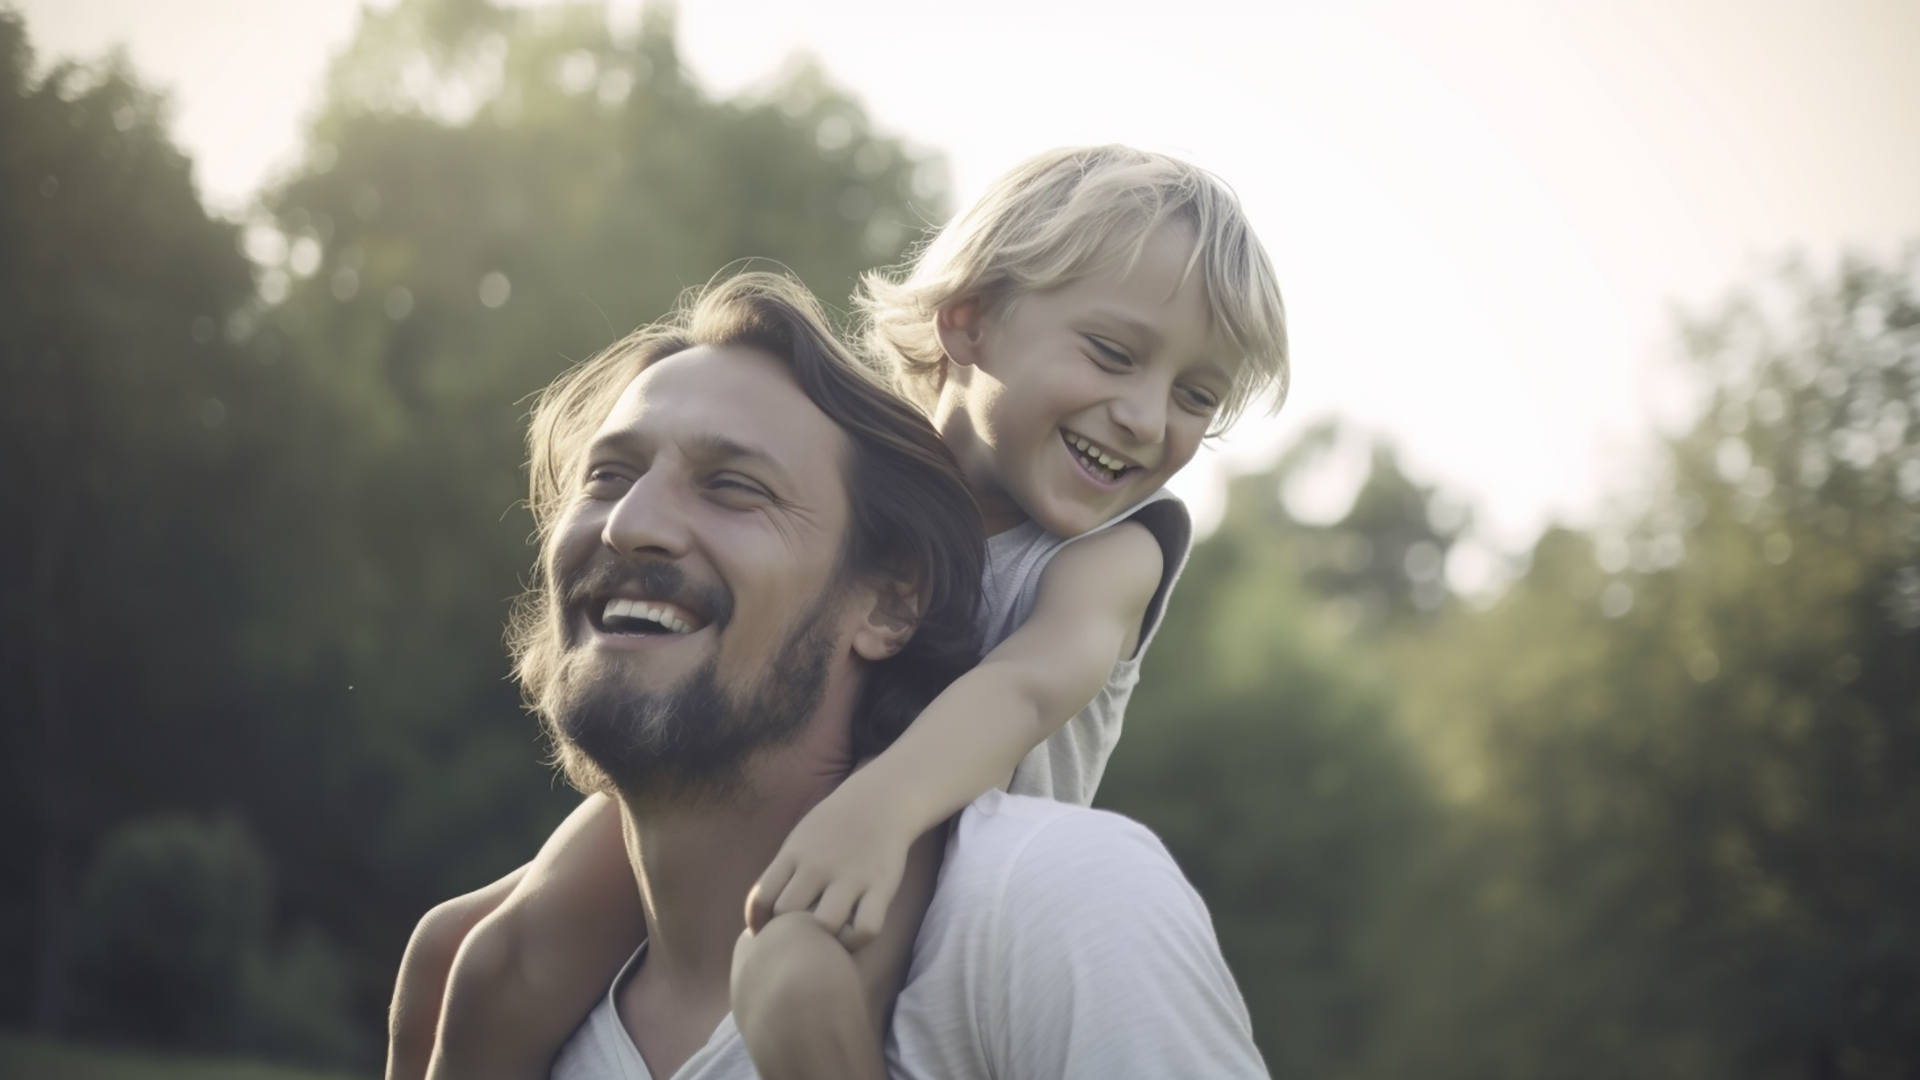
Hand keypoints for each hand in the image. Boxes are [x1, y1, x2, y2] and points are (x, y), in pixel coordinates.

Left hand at [746, 785, 912, 950]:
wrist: (881, 800)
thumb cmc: (835, 825)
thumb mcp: (800, 840)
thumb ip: (783, 873)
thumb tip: (762, 914)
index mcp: (795, 854)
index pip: (762, 896)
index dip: (758, 921)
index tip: (765, 931)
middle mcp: (819, 866)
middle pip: (788, 914)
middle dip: (788, 931)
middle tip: (797, 937)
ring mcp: (851, 877)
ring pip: (825, 925)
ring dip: (823, 939)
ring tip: (825, 940)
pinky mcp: (880, 887)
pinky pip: (866, 928)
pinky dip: (856, 940)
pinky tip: (852, 935)